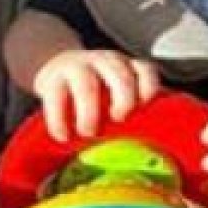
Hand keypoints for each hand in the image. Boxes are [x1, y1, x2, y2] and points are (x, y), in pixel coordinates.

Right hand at [33, 49, 159, 141]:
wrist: (57, 68)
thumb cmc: (96, 90)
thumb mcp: (116, 92)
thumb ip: (132, 109)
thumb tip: (155, 145)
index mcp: (126, 67)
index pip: (145, 70)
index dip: (148, 87)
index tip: (144, 107)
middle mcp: (105, 63)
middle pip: (120, 76)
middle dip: (123, 99)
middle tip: (118, 120)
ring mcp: (78, 67)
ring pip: (86, 83)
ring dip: (89, 110)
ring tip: (88, 132)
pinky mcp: (52, 78)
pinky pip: (55, 96)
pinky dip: (58, 119)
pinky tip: (63, 135)